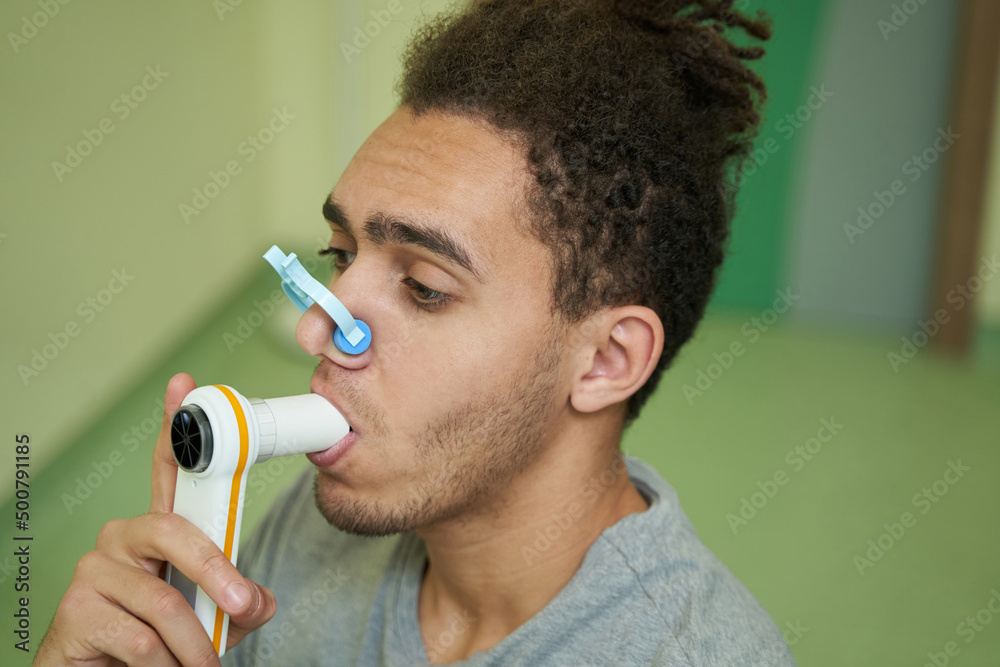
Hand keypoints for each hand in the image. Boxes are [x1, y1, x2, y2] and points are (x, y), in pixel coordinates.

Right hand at [35, 373, 276, 665]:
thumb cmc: (154, 643)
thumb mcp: (209, 617)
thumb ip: (238, 602)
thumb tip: (260, 599)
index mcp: (156, 532)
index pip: (166, 471)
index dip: (174, 426)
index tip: (185, 386)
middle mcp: (121, 539)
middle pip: (173, 531)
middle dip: (216, 572)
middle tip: (243, 604)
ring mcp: (94, 570)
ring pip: (164, 600)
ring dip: (195, 644)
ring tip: (203, 665)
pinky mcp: (76, 610)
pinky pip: (140, 637)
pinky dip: (167, 664)